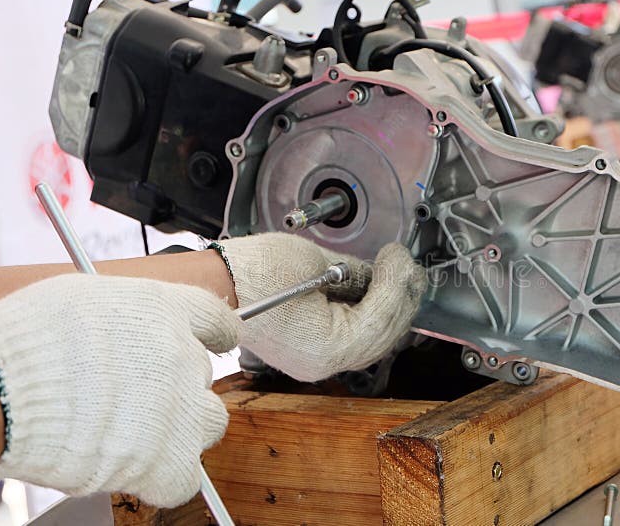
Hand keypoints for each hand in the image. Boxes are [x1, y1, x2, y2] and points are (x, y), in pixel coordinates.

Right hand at [0, 274, 239, 507]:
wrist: (1, 392)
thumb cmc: (27, 342)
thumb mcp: (81, 296)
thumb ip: (126, 313)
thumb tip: (129, 325)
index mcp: (165, 311)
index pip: (217, 319)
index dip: (217, 333)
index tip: (219, 340)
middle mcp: (182, 357)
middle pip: (206, 374)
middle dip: (178, 384)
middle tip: (141, 393)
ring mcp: (179, 410)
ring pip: (210, 423)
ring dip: (184, 428)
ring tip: (144, 431)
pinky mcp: (164, 461)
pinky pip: (185, 477)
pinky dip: (167, 477)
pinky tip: (142, 468)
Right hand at [218, 233, 426, 381]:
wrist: (212, 286)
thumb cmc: (251, 273)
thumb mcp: (315, 264)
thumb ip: (355, 274)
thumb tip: (380, 274)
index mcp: (326, 347)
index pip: (380, 317)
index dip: (397, 282)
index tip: (401, 256)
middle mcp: (324, 363)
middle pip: (382, 335)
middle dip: (401, 297)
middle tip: (407, 265)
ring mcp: (316, 362)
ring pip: (371, 340)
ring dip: (389, 307)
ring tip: (397, 276)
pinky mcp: (310, 352)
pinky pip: (352, 338)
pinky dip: (368, 316)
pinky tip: (375, 292)